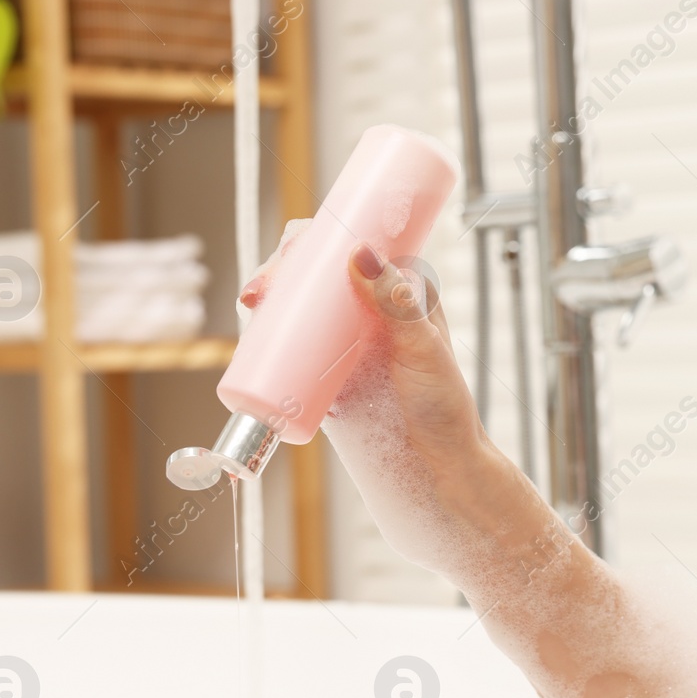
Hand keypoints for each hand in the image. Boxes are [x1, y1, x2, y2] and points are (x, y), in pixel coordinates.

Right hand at [237, 219, 491, 476]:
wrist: (439, 460)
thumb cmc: (442, 403)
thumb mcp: (422, 347)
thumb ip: (396, 303)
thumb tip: (359, 252)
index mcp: (400, 290)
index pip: (355, 244)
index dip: (319, 237)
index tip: (293, 248)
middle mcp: (369, 308)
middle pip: (318, 271)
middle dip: (283, 269)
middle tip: (263, 289)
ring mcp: (346, 339)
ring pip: (302, 304)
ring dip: (272, 296)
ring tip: (254, 303)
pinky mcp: (327, 371)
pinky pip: (294, 343)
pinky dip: (270, 333)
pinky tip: (253, 331)